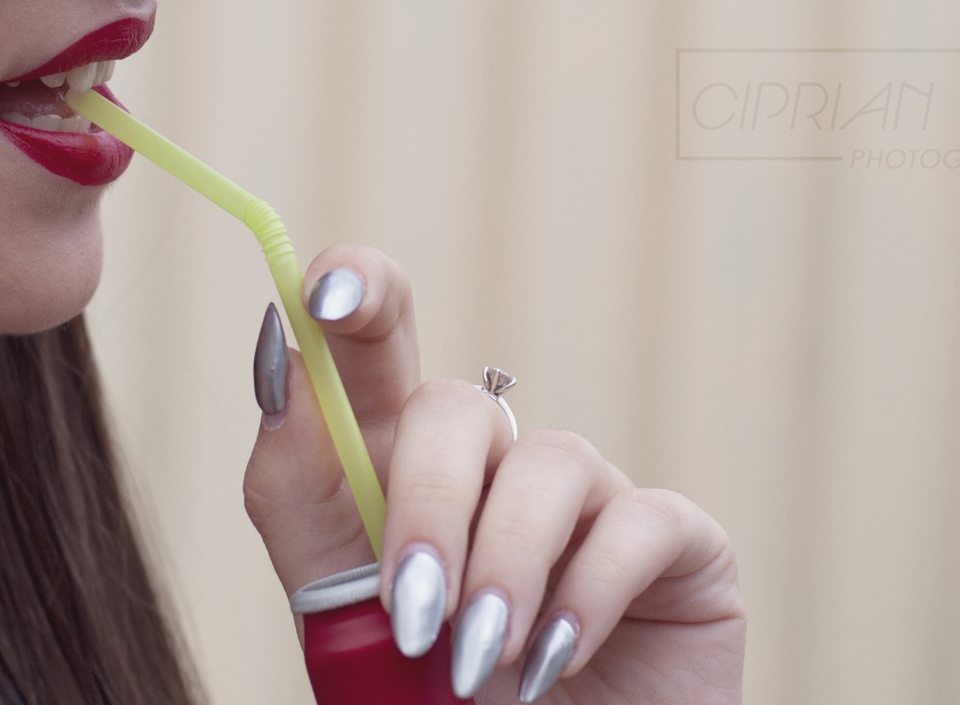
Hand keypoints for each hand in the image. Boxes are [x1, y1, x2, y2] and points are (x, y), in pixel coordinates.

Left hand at [243, 245, 744, 702]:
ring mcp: (590, 500)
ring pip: (546, 462)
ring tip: (478, 665)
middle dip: (426, 504)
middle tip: (411, 614)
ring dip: (502, 566)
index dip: (358, 293)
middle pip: (456, 406)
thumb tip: (283, 370)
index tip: (325, 297)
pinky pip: (636, 523)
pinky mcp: (676, 543)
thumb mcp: (343, 616)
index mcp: (403, 473)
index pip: (378, 344)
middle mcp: (497, 469)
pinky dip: (585, 596)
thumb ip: (302, 502)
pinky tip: (553, 664)